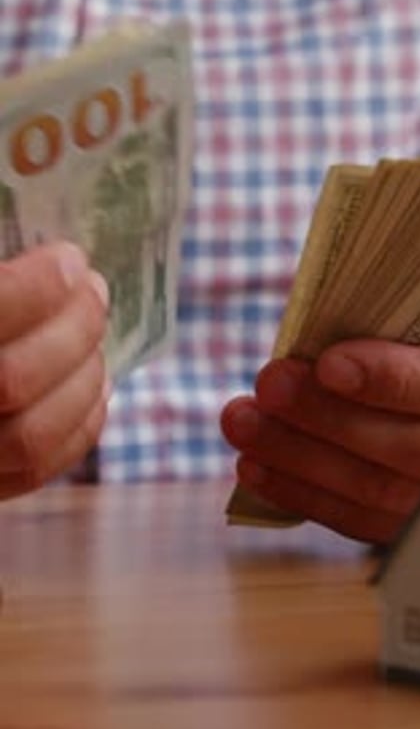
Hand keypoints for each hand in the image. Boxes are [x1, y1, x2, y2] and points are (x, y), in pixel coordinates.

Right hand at [0, 242, 108, 498]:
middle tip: (95, 287)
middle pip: (13, 379)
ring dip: (83, 375)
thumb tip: (47, 259)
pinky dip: (80, 426)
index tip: (70, 258)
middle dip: (73, 326)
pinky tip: (96, 385)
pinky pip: (31, 470)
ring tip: (97, 334)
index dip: (36, 286)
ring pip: (30, 434)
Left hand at [221, 339, 419, 543]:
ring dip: (302, 461)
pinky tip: (260, 470)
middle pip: (417, 450)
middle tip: (267, 386)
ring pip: (386, 495)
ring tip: (243, 424)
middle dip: (330, 418)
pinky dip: (309, 498)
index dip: (398, 380)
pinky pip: (370, 527)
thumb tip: (333, 321)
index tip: (329, 365)